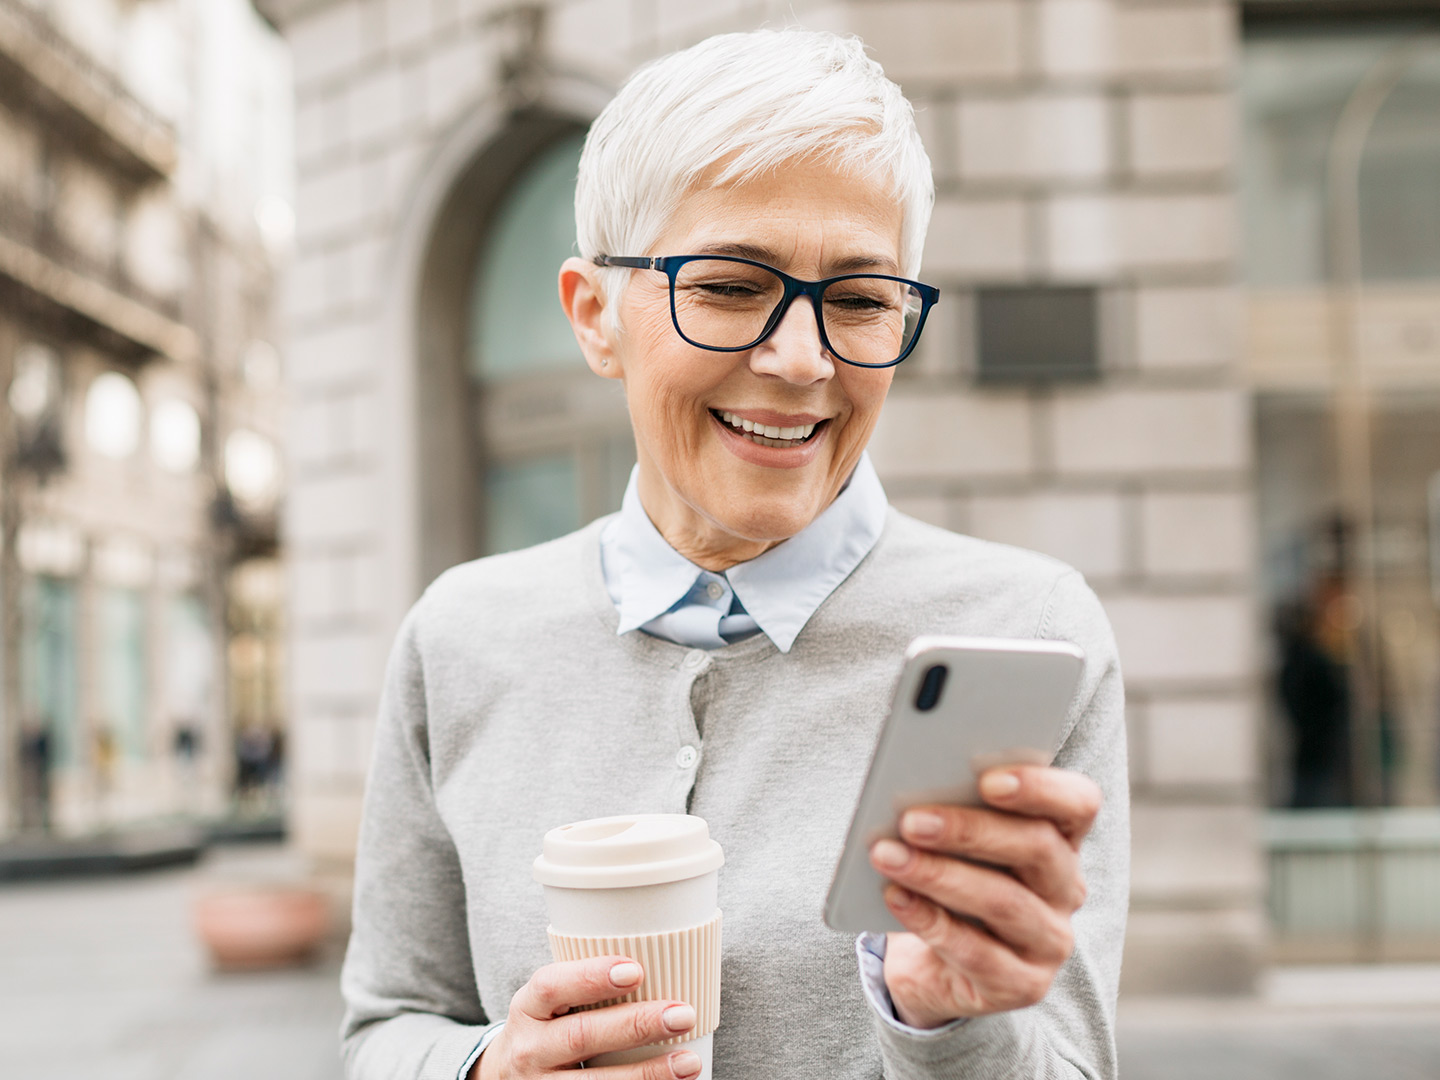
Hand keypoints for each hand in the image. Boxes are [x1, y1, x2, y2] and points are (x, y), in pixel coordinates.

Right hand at [474, 956, 699, 1078]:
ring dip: (646, 1072)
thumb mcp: (549, 1002)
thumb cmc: (546, 1027)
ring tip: (688, 1061)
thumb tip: (660, 958)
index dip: (592, 977)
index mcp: (529, 1007)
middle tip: (682, 1014)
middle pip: (581, 1035)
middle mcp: (530, 1048)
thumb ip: (586, 983)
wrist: (508, 1077)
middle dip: (635, 1025)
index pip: (552, 985)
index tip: (636, 970)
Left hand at [867, 764, 1100, 1028]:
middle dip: (970, 830)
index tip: (987, 779)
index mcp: (1061, 839)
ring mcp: (1050, 942)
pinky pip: (976, 952)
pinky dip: (928, 919)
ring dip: (939, 875)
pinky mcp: (1022, 985)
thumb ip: (953, 813)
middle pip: (1037, 847)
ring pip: (1003, 901)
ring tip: (887, 855)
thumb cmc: (949, 883)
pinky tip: (894, 896)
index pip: (1078, 804)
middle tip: (912, 820)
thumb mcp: (957, 845)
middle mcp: (1066, 889)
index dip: (1041, 788)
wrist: (933, 965)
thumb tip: (916, 795)